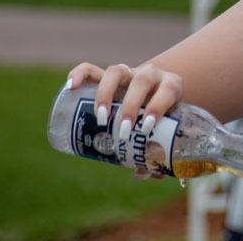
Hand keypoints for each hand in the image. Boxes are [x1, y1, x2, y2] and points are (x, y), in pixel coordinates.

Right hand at [66, 62, 182, 142]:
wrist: (156, 93)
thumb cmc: (164, 117)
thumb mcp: (168, 128)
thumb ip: (160, 150)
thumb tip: (144, 172)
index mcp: (171, 86)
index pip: (168, 90)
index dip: (158, 106)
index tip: (147, 126)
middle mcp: (151, 75)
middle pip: (141, 81)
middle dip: (130, 106)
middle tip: (122, 130)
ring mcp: (128, 72)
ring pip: (116, 72)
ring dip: (106, 94)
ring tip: (100, 118)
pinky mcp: (107, 75)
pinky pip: (91, 69)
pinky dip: (79, 74)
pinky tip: (71, 87)